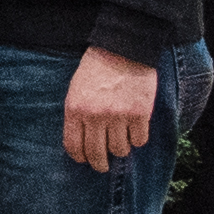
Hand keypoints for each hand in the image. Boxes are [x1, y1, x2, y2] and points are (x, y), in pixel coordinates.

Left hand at [63, 46, 159, 170]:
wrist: (123, 48)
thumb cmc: (97, 68)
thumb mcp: (76, 89)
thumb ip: (77, 114)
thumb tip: (81, 143)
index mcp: (75, 109)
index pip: (74, 146)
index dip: (80, 158)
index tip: (85, 160)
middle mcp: (95, 116)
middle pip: (97, 154)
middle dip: (100, 164)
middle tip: (104, 166)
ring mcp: (118, 116)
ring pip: (119, 150)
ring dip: (121, 149)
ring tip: (121, 140)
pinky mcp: (139, 114)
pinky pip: (139, 140)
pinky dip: (138, 139)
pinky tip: (135, 130)